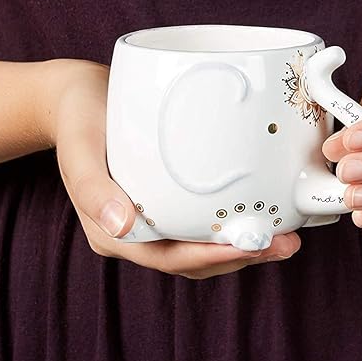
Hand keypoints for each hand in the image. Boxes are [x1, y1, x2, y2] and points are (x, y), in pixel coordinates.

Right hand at [38, 59, 300, 278]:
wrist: (76, 99)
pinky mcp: (164, 204)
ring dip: (241, 248)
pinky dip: (229, 227)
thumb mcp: (80, 147)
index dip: (211, 257)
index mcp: (111, 232)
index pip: (167, 258)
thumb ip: (93, 188)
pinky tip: (258, 216)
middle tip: (285, 244)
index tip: (253, 245)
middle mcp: (133, 234)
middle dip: (239, 257)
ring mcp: (150, 222)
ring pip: (200, 250)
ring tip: (284, 237)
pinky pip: (199, 226)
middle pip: (191, 261)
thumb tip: (121, 226)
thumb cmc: (79, 119)